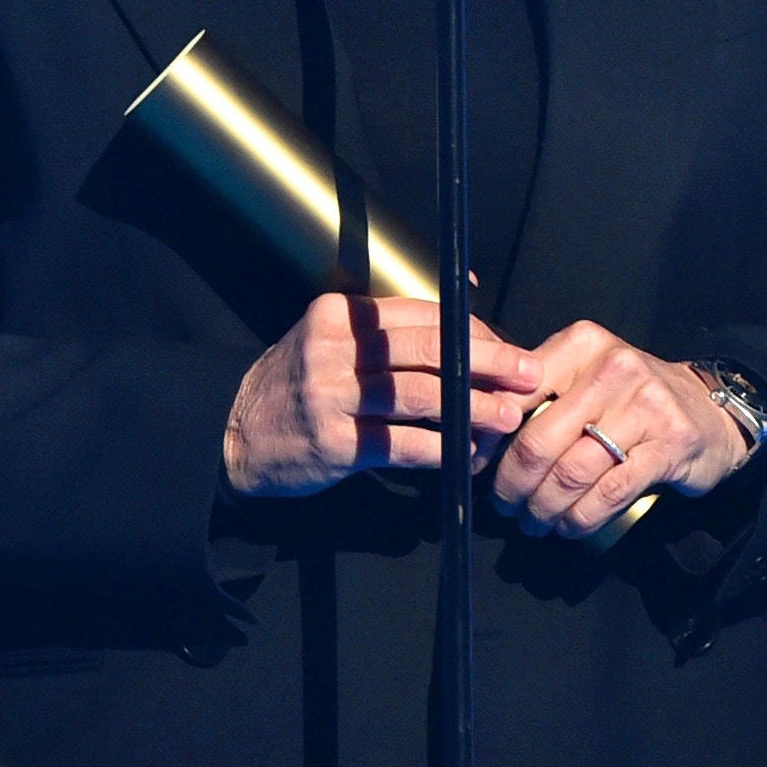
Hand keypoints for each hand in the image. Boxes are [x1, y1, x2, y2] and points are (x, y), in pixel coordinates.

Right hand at [223, 294, 543, 497]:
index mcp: (339, 315)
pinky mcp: (333, 443)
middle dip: (487, 361)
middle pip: (427, 349)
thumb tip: (466, 317)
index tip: (507, 346)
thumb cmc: (301, 384)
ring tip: (507, 416)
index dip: (472, 329)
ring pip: (420, 397)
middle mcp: (333, 350)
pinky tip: (465, 453)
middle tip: (527, 372)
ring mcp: (331, 397)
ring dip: (473, 406)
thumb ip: (387, 331)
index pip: (421, 313)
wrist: (238, 434)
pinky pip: (400, 445)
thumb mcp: (331, 341)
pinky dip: (440, 449)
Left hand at [490, 321, 746, 539]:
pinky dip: (581, 517)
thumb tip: (480, 428)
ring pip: (571, 472)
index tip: (478, 462)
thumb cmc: (632, 397)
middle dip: (513, 484)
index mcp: (582, 344)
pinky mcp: (667, 445)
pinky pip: (608, 492)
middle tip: (505, 505)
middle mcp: (612, 368)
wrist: (709, 409)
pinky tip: (569, 526)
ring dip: (544, 508)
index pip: (517, 391)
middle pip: (540, 440)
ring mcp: (643, 406)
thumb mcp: (585, 374)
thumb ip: (539, 391)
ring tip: (534, 520)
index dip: (490, 435)